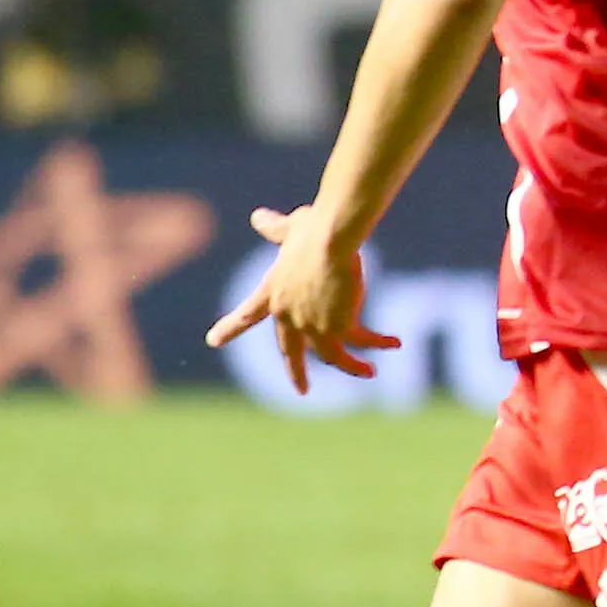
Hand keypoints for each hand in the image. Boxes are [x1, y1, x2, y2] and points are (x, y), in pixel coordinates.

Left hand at [205, 205, 398, 392]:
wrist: (331, 240)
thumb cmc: (313, 228)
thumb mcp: (291, 229)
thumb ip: (275, 228)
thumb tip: (257, 216)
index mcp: (272, 292)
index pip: (246, 313)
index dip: (230, 327)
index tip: (213, 340)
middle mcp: (288, 315)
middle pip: (290, 352)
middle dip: (298, 373)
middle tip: (302, 390)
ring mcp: (313, 325)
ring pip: (332, 357)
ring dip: (353, 366)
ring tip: (369, 372)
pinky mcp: (339, 327)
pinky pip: (361, 342)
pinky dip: (377, 344)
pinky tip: (394, 342)